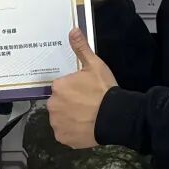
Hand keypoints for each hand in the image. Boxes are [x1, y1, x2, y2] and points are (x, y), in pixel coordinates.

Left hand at [47, 29, 116, 148]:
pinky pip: (64, 133)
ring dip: (69, 117)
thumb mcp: (95, 65)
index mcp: (58, 87)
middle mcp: (53, 105)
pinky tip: (84, 126)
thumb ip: (81, 48)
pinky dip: (72, 131)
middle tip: (87, 104)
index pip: (61, 87)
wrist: (116, 117)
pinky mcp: (63, 138)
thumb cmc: (105, 90)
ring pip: (60, 118)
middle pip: (59, 102)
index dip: (74, 89)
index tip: (85, 91)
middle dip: (69, 103)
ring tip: (87, 116)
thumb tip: (72, 30)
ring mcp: (57, 123)